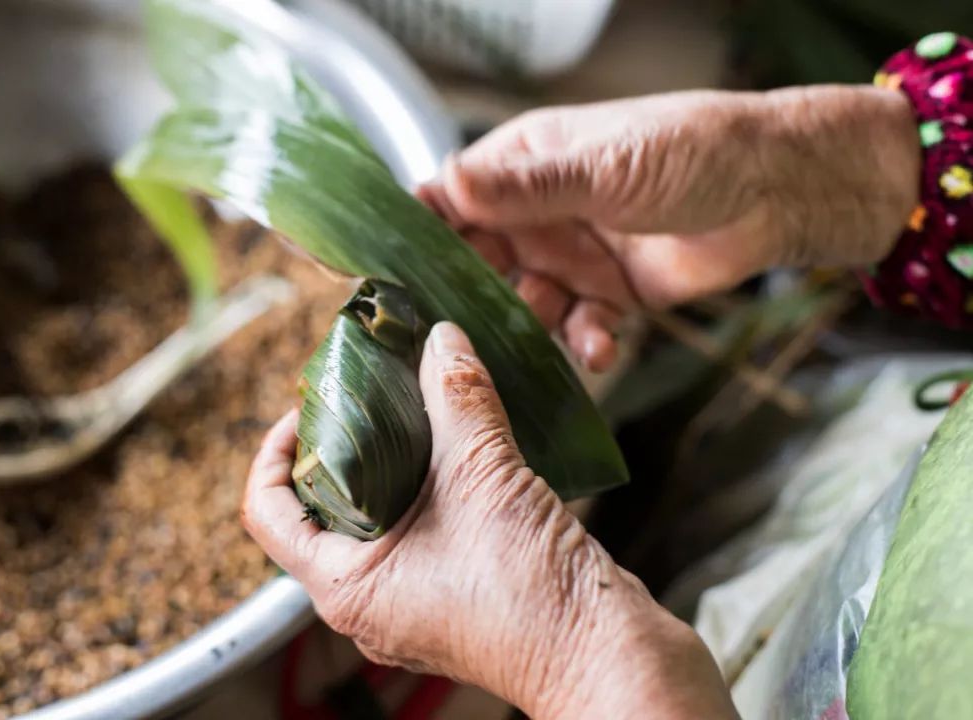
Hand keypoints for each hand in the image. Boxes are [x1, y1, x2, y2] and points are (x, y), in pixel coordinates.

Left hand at [242, 322, 735, 718]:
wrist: (606, 656)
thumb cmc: (533, 599)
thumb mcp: (484, 480)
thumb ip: (459, 399)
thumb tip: (442, 339)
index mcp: (346, 586)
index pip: (268, 511)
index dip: (276, 449)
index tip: (309, 407)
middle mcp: (369, 596)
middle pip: (323, 505)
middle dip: (342, 442)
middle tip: (368, 390)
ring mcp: (411, 594)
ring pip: (378, 512)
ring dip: (393, 455)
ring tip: (413, 402)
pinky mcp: (454, 586)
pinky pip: (422, 522)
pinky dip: (431, 478)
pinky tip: (458, 437)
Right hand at [419, 86, 919, 371]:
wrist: (773, 191)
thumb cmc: (692, 151)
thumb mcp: (603, 167)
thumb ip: (528, 188)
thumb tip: (446, 184)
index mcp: (525, 163)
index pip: (451, 197)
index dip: (419, 232)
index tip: (390, 272)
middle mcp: (539, 212)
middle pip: (477, 259)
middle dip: (468, 292)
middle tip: (454, 326)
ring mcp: (571, 255)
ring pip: (522, 302)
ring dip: (530, 321)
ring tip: (551, 323)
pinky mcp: (606, 295)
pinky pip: (576, 327)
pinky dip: (585, 341)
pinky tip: (602, 346)